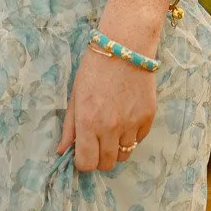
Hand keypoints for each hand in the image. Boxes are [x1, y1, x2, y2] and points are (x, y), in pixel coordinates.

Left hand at [56, 1, 160, 170]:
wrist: (125, 46)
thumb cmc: (94, 68)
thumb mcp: (76, 95)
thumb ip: (70, 127)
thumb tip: (62, 151)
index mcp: (88, 122)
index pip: (87, 163)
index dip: (83, 161)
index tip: (83, 151)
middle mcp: (110, 128)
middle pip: (107, 164)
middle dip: (100, 157)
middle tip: (97, 141)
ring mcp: (131, 124)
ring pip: (124, 155)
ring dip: (116, 148)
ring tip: (112, 128)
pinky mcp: (148, 118)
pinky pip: (138, 140)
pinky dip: (131, 135)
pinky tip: (126, 117)